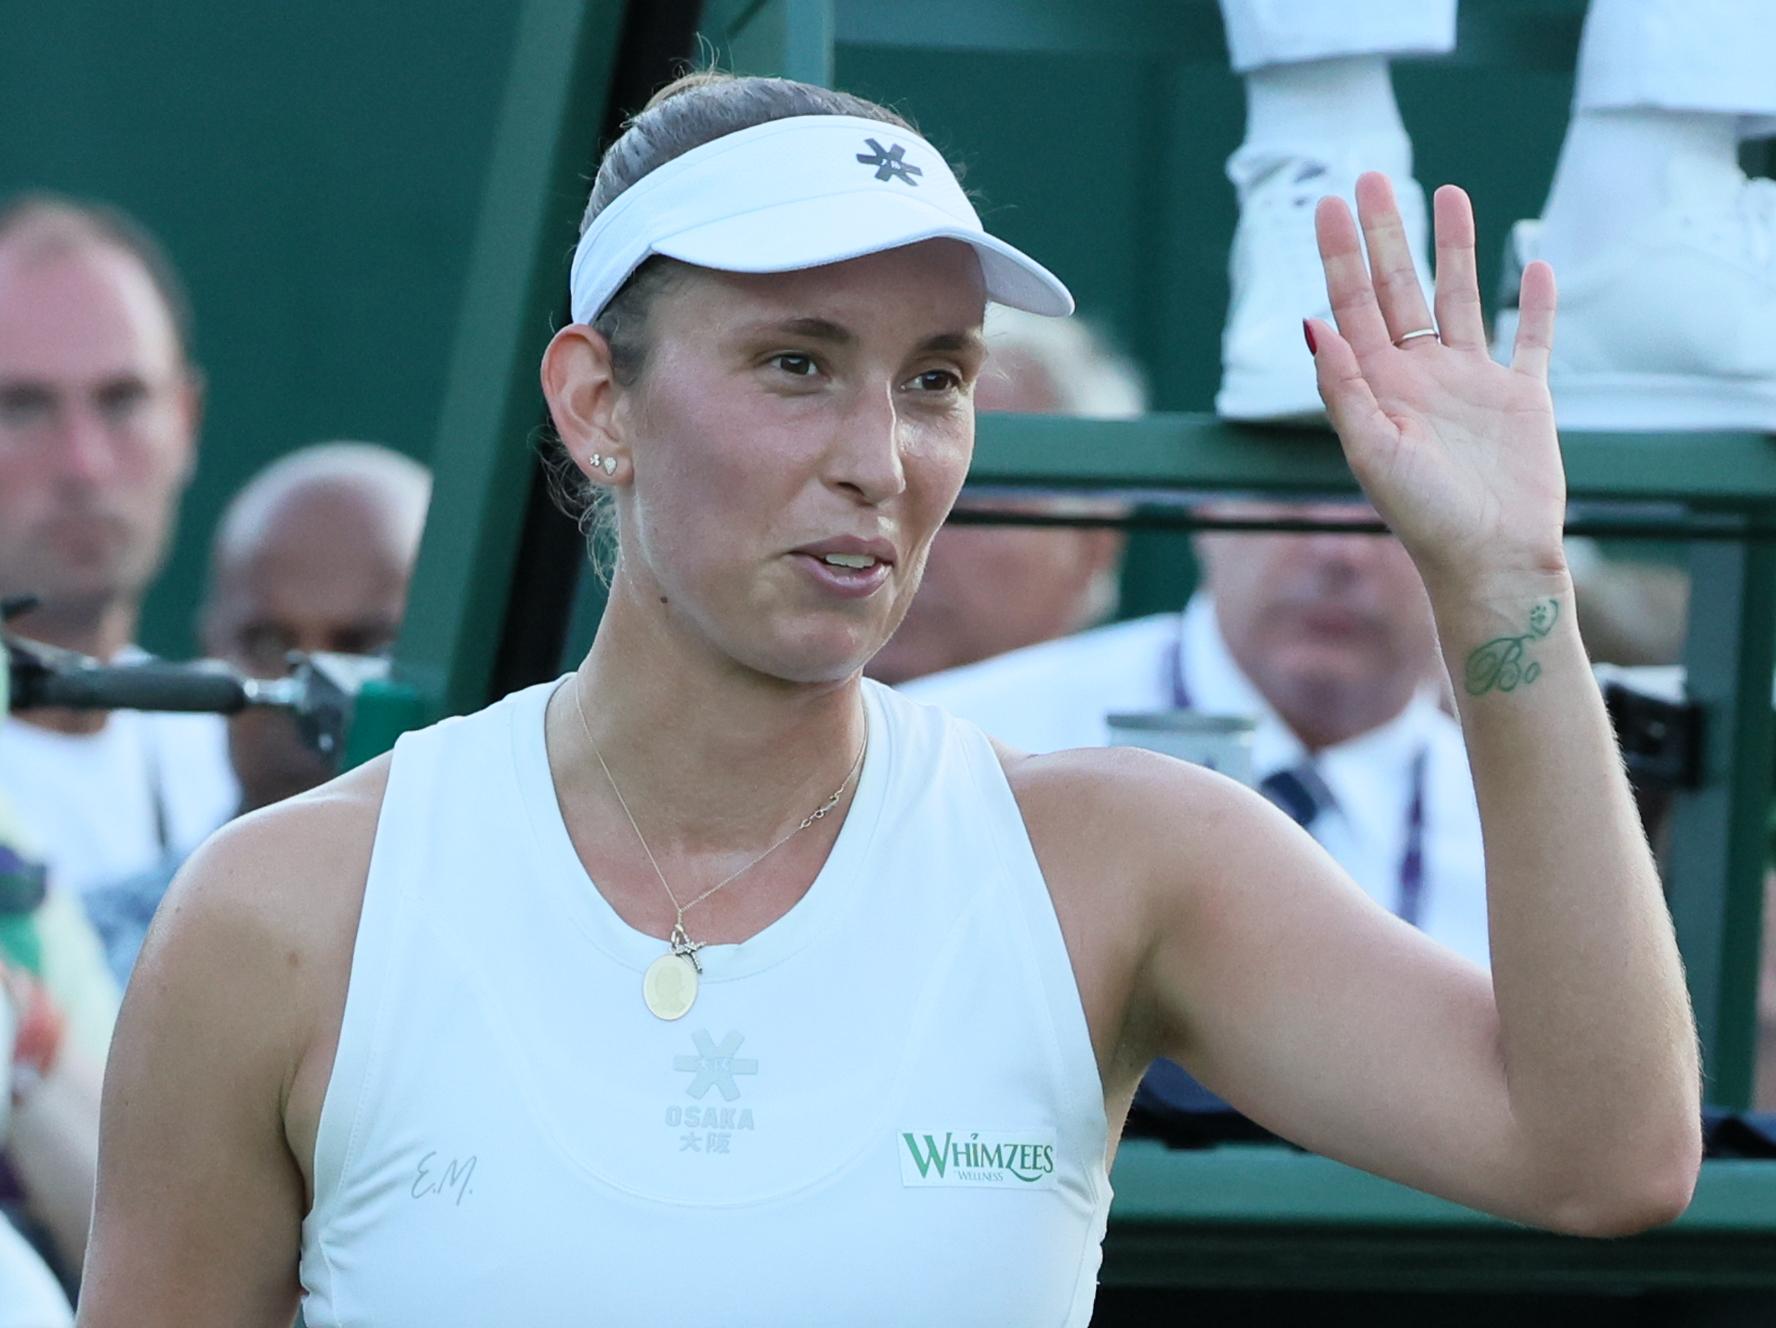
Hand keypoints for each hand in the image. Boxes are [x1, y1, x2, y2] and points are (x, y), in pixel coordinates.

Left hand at [1308, 175, 1567, 599]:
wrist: (1490, 562)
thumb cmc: (1423, 518)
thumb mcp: (1372, 451)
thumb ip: (1343, 387)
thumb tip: (1312, 321)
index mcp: (1378, 387)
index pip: (1351, 305)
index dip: (1340, 254)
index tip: (1328, 202)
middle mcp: (1420, 376)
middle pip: (1399, 288)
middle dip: (1387, 234)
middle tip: (1372, 176)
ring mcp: (1471, 383)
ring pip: (1461, 298)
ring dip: (1455, 249)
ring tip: (1449, 193)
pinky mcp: (1521, 398)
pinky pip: (1530, 339)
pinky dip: (1536, 303)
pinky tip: (1535, 260)